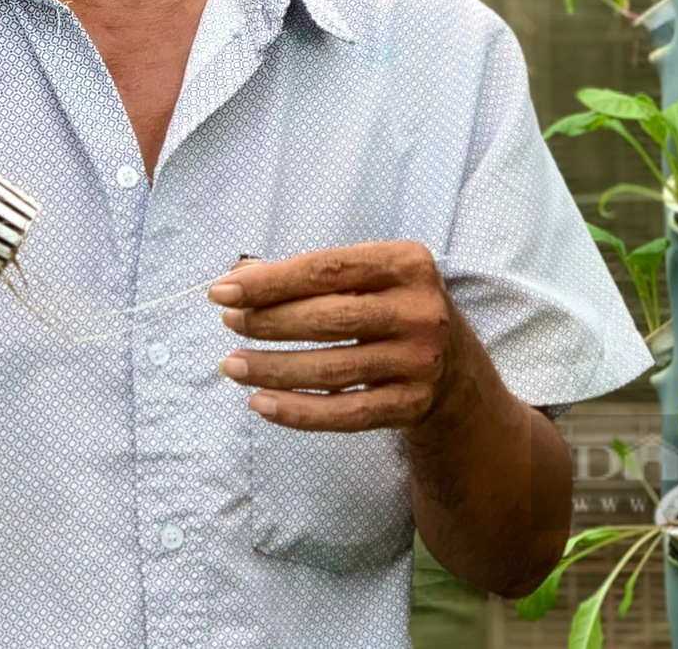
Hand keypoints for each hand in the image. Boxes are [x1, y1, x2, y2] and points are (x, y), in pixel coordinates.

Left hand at [210, 241, 462, 432]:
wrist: (455, 369)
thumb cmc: (391, 309)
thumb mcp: (366, 278)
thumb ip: (307, 274)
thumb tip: (238, 276)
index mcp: (408, 263)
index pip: (326, 269)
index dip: (269, 282)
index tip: (223, 291)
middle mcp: (421, 311)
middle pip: (328, 319)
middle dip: (268, 321)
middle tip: (228, 324)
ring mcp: (420, 361)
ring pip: (331, 370)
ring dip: (273, 369)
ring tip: (232, 364)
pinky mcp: (413, 404)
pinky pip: (345, 414)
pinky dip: (298, 411)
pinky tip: (260, 403)